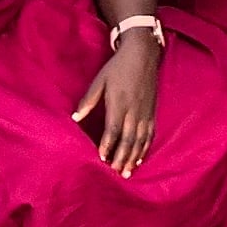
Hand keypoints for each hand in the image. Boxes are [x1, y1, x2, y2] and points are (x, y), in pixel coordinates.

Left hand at [75, 35, 161, 173]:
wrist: (142, 54)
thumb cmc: (117, 67)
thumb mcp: (99, 81)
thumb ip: (88, 101)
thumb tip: (74, 118)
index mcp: (119, 102)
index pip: (113, 129)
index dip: (108, 145)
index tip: (101, 159)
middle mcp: (134, 110)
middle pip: (128, 139)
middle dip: (121, 157)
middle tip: (114, 173)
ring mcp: (145, 112)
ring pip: (140, 140)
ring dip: (134, 157)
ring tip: (127, 172)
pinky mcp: (152, 112)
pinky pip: (150, 134)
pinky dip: (145, 148)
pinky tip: (140, 158)